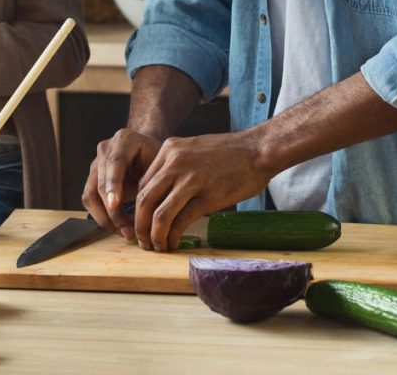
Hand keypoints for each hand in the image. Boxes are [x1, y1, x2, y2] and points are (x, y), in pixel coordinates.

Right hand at [81, 128, 161, 238]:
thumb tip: (155, 213)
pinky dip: (102, 217)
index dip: (113, 184)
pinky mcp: (91, 178)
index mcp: (125, 140)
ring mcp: (96, 162)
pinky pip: (89, 200)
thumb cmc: (158, 158)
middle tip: (129, 231)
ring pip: (90, 194)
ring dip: (105, 218)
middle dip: (113, 211)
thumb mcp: (161, 164)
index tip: (115, 204)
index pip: (115, 162)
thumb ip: (155, 183)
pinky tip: (118, 227)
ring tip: (125, 233)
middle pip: (101, 182)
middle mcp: (106, 149)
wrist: (147, 151)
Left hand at [133, 128, 273, 251]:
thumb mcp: (194, 149)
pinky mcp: (206, 197)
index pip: (142, 184)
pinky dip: (173, 237)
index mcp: (169, 149)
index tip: (142, 222)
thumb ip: (177, 167)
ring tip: (157, 246)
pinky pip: (180, 221)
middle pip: (144, 200)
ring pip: (158, 214)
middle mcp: (174, 162)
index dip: (139, 208)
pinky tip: (174, 243)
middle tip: (143, 240)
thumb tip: (164, 194)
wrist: (258, 150)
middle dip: (140, 225)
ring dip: (154, 236)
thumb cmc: (229, 152)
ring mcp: (190, 179)